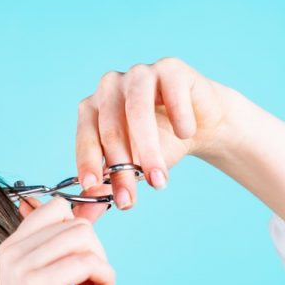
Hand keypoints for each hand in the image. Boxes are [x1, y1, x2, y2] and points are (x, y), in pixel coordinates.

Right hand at [0, 196, 114, 284]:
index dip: (80, 227)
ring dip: (101, 262)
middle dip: (95, 249)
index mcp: (10, 248)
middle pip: (73, 222)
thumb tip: (86, 202)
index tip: (86, 256)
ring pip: (83, 237)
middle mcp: (11, 254)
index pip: (54, 208)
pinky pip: (88, 261)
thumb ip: (61, 243)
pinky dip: (104, 277)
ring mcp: (22, 269)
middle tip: (93, 279)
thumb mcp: (50, 277)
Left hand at [74, 56, 231, 216]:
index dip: (88, 164)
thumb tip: (85, 217)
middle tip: (130, 200)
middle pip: (111, 129)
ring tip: (158, 180)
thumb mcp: (132, 170)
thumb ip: (108, 189)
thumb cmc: (158, 146)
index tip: (93, 189)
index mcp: (92, 110)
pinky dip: (179, 118)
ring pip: (137, 111)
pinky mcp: (170, 67)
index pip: (86, 139)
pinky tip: (186, 133)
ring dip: (148, 150)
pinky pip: (172, 94)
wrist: (200, 126)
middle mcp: (110, 88)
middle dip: (121, 169)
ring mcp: (139, 74)